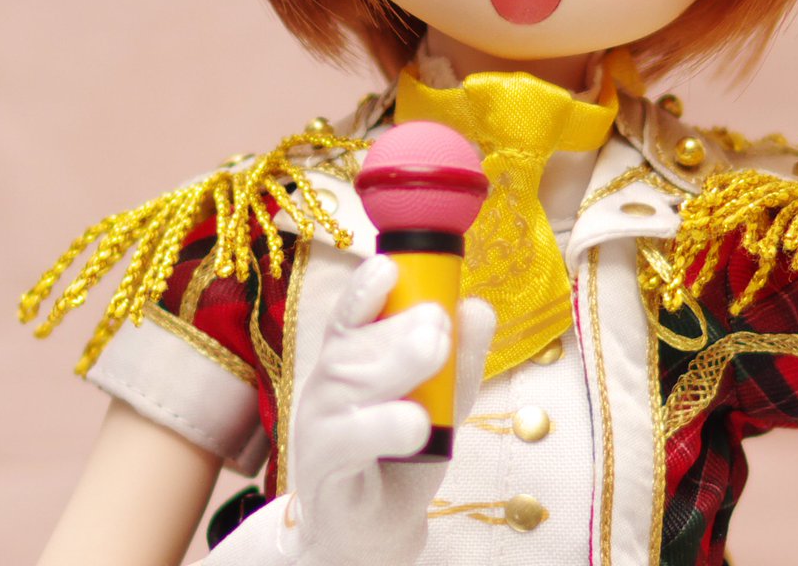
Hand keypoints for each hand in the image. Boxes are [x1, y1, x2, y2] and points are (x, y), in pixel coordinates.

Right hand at [290, 255, 493, 565]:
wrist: (375, 531)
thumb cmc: (402, 452)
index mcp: (353, 354)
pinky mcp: (323, 470)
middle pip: (353, 344)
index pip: (353, 313)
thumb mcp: (442, 401)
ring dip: (393, 365)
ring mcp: (320, 425)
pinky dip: (381, 427)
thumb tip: (478, 307)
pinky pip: (346, 442)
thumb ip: (459, 359)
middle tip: (438, 320)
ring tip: (434, 349)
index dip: (366, 288)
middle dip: (396, 327)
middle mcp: (330, 382)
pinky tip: (416, 422)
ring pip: (347, 384)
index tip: (389, 266)